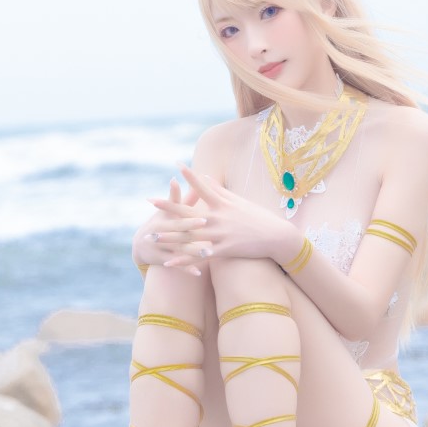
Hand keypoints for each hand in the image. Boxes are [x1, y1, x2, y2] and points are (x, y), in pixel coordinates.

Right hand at [136, 177, 208, 272]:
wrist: (141, 245)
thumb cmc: (160, 222)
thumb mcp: (166, 210)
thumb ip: (176, 197)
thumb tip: (178, 177)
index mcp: (165, 221)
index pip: (179, 220)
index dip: (191, 219)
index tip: (205, 218)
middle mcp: (162, 236)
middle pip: (180, 235)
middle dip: (193, 235)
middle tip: (209, 235)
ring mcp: (162, 249)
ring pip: (180, 251)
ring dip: (193, 253)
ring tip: (208, 254)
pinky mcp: (164, 261)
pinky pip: (177, 266)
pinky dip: (187, 269)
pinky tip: (199, 272)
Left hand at [147, 167, 289, 271]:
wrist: (277, 236)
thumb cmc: (258, 217)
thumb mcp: (239, 201)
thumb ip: (219, 190)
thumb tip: (206, 175)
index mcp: (223, 204)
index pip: (203, 186)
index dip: (189, 175)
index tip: (176, 164)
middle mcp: (218, 217)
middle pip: (189, 211)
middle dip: (169, 206)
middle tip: (150, 201)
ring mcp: (221, 234)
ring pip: (190, 235)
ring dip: (169, 236)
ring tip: (151, 236)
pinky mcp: (224, 250)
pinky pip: (200, 256)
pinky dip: (184, 260)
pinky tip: (169, 262)